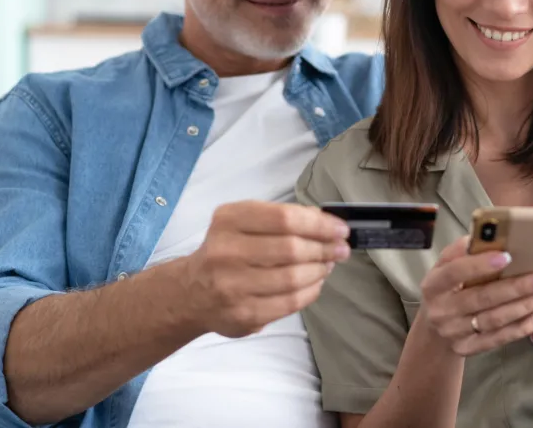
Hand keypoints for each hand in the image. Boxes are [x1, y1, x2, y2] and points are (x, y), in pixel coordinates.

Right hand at [182, 201, 350, 337]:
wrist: (191, 292)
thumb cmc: (227, 251)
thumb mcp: (244, 222)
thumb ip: (281, 218)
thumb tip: (324, 221)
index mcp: (228, 220)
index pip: (284, 218)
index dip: (319, 224)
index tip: (340, 229)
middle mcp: (226, 251)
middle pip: (291, 248)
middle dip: (324, 248)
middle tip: (341, 249)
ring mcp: (232, 286)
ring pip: (293, 278)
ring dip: (320, 270)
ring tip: (328, 265)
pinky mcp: (243, 314)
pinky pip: (290, 303)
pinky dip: (311, 291)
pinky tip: (316, 283)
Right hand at [418, 236, 532, 355]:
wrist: (434, 329)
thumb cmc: (448, 288)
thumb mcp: (445, 266)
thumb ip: (462, 251)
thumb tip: (488, 234)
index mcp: (433, 284)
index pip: (455, 272)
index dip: (480, 265)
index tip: (507, 256)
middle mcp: (441, 310)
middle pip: (482, 298)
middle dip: (516, 287)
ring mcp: (453, 332)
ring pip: (493, 320)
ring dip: (524, 306)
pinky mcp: (466, 349)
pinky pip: (497, 340)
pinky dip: (521, 328)